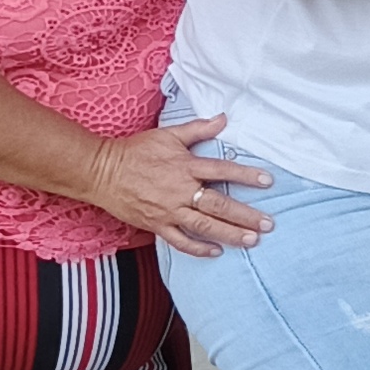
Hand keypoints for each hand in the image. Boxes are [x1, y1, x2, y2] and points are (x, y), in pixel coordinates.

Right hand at [110, 115, 271, 255]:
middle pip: (218, 205)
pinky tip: (216, 252)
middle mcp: (180, 190)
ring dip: (230, 234)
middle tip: (268, 224)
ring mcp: (168, 210)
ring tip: (252, 240)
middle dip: (246, 215)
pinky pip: (180, 241)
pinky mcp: (156, 225)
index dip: (245, 176)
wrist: (101, 171)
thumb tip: (224, 118)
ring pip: (204, 226)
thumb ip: (198, 129)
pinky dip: (198, 248)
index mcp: (185, 166)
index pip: (222, 170)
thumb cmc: (135, 151)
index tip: (267, 182)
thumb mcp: (167, 135)